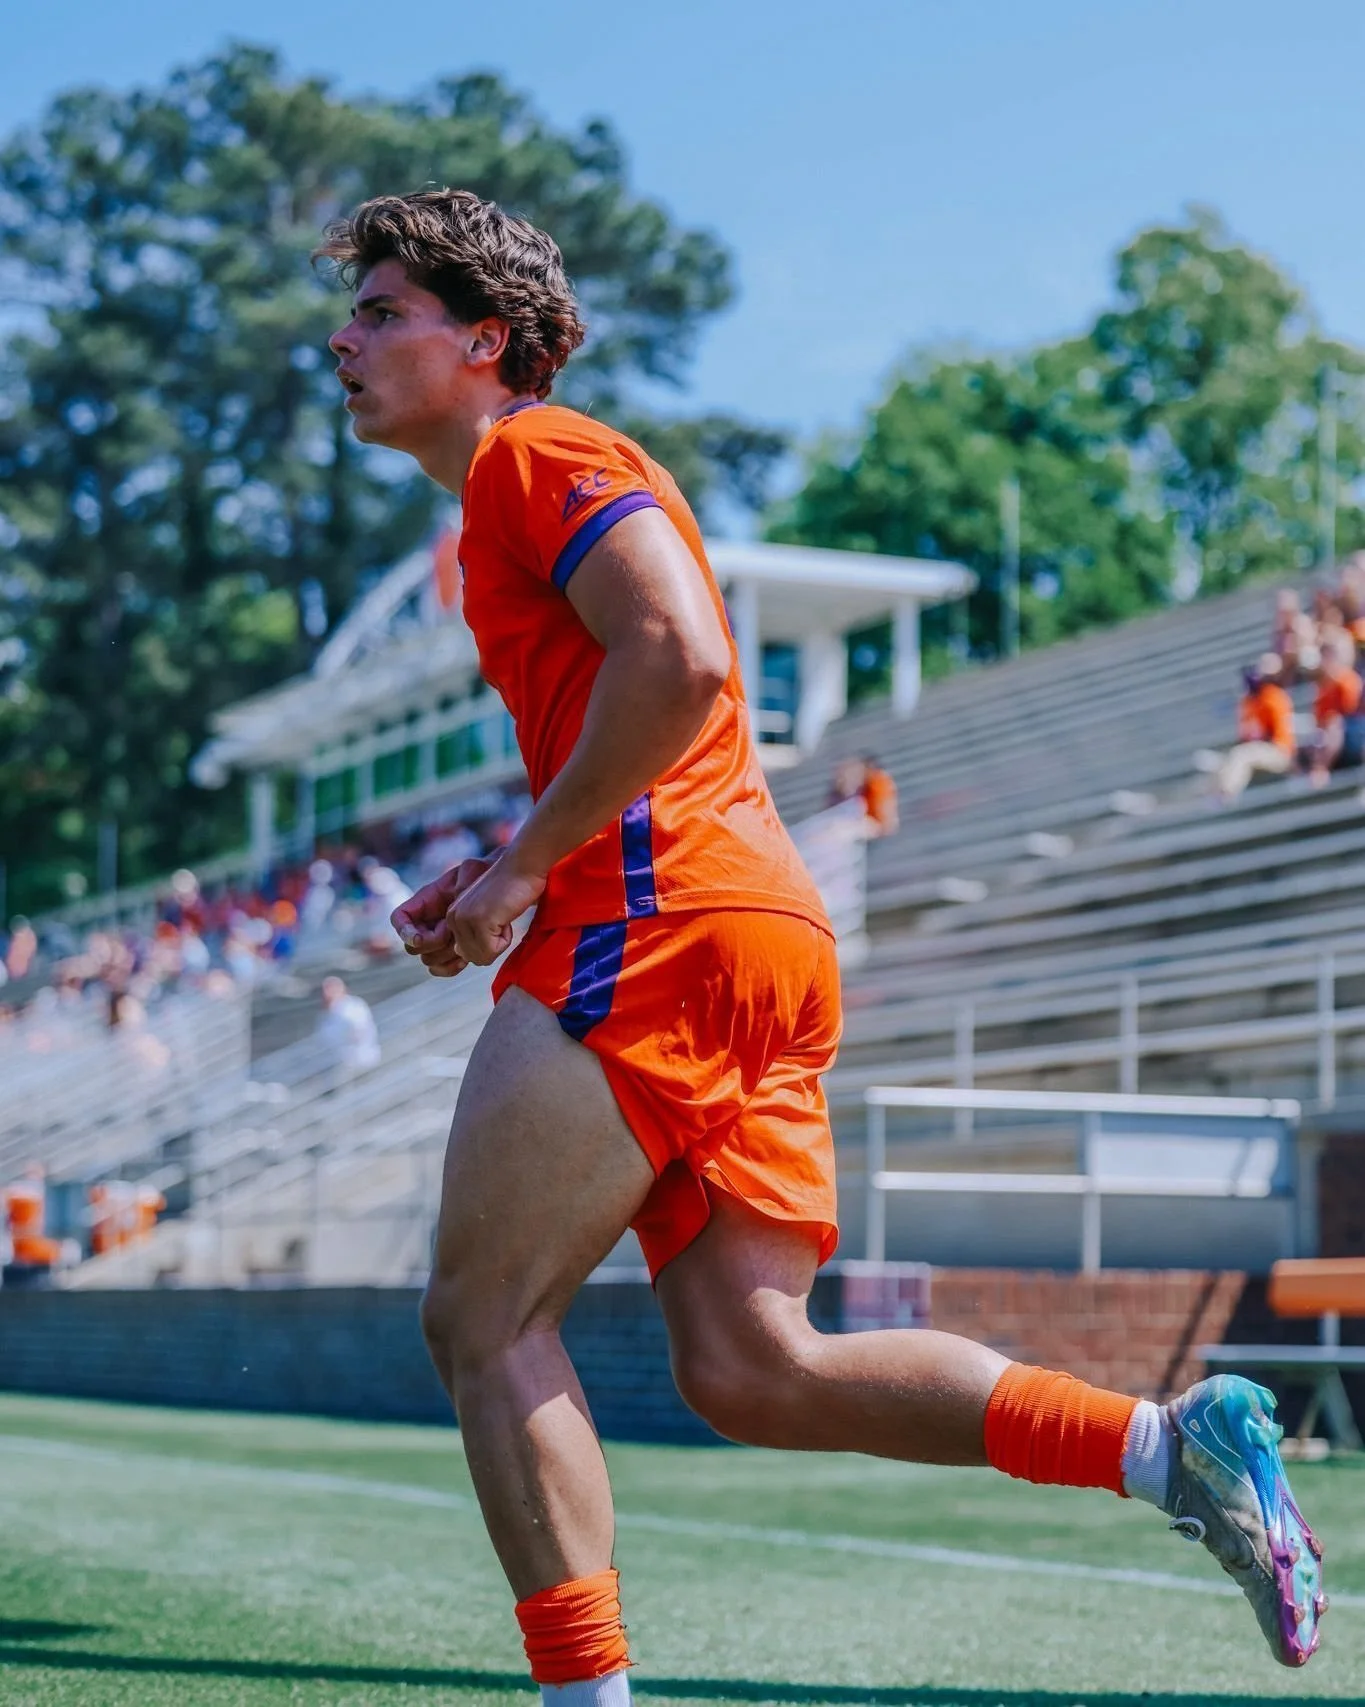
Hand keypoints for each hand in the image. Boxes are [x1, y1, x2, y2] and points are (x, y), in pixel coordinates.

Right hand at [391, 859, 493, 977]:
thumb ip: (461, 887)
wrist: (502, 887)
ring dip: (445, 955)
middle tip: (452, 931)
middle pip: (412, 947)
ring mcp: (440, 938)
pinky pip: (442, 968)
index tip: (418, 938)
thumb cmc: (484, 875)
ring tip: (464, 941)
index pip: (399, 918)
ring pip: (428, 959)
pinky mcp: (454, 950)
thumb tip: (452, 914)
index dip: (403, 931)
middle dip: (432, 943)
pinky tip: (465, 958)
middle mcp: (428, 922)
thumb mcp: (472, 871)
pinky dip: (451, 968)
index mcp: (425, 901)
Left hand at [446, 849, 546, 965]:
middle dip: (494, 944)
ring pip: (482, 956)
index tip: (496, 918)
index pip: (466, 952)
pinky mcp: (478, 921)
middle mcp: (453, 918)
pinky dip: (505, 939)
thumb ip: (474, 933)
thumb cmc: (512, 888)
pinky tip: (506, 916)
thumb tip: (464, 956)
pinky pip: (491, 951)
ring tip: (503, 915)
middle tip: (502, 917)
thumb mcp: (486, 913)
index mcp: (453, 916)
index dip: (489, 942)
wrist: (523, 866)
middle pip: (473, 957)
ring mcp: (464, 919)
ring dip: (500, 942)